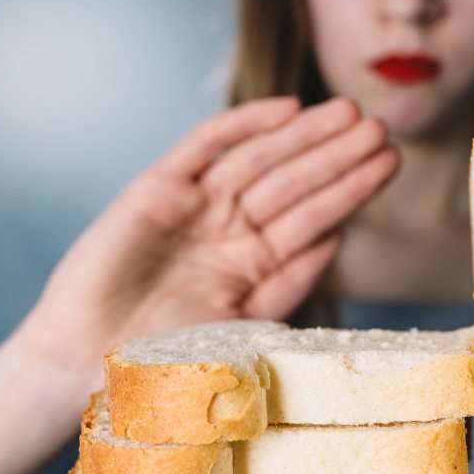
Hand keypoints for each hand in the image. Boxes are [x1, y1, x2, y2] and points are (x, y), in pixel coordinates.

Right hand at [12, 97, 397, 388]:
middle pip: (294, 182)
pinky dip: (243, 126)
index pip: (314, 218)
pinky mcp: (157, 189)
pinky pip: (205, 147)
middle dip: (337, 155)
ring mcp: (195, 207)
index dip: (350, 189)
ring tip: (348, 114)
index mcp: (254, 266)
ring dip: (304, 137)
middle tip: (379, 127)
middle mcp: (229, 231)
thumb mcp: (241, 330)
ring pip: (260, 160)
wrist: (85, 363)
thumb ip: (285, 286)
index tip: (389, 162)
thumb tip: (336, 241)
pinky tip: (286, 110)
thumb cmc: (161, 362)